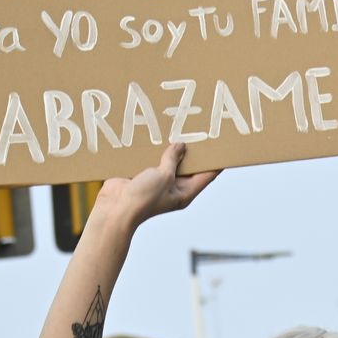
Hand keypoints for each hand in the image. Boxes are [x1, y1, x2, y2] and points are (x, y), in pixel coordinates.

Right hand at [96, 143, 218, 227]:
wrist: (114, 209)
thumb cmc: (143, 198)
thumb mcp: (164, 175)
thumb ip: (173, 159)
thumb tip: (181, 145)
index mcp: (185, 193)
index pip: (207, 175)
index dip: (215, 161)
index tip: (222, 146)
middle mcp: (174, 188)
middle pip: (189, 167)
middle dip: (193, 151)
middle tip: (199, 131)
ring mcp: (158, 182)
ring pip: (169, 162)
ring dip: (171, 149)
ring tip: (178, 129)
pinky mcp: (143, 176)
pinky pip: (152, 161)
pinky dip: (154, 150)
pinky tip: (156, 136)